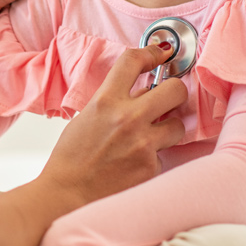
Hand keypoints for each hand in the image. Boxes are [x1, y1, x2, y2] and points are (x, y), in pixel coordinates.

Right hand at [40, 44, 187, 206]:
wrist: (66, 193)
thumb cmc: (71, 157)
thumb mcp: (87, 116)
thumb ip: (114, 101)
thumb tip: (143, 93)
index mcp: (106, 101)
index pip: (134, 61)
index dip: (152, 52)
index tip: (161, 54)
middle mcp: (128, 118)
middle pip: (175, 89)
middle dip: (176, 92)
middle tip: (169, 99)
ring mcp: (143, 144)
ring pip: (178, 125)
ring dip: (168, 129)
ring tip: (150, 138)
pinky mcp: (151, 167)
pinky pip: (165, 155)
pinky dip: (154, 158)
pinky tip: (135, 164)